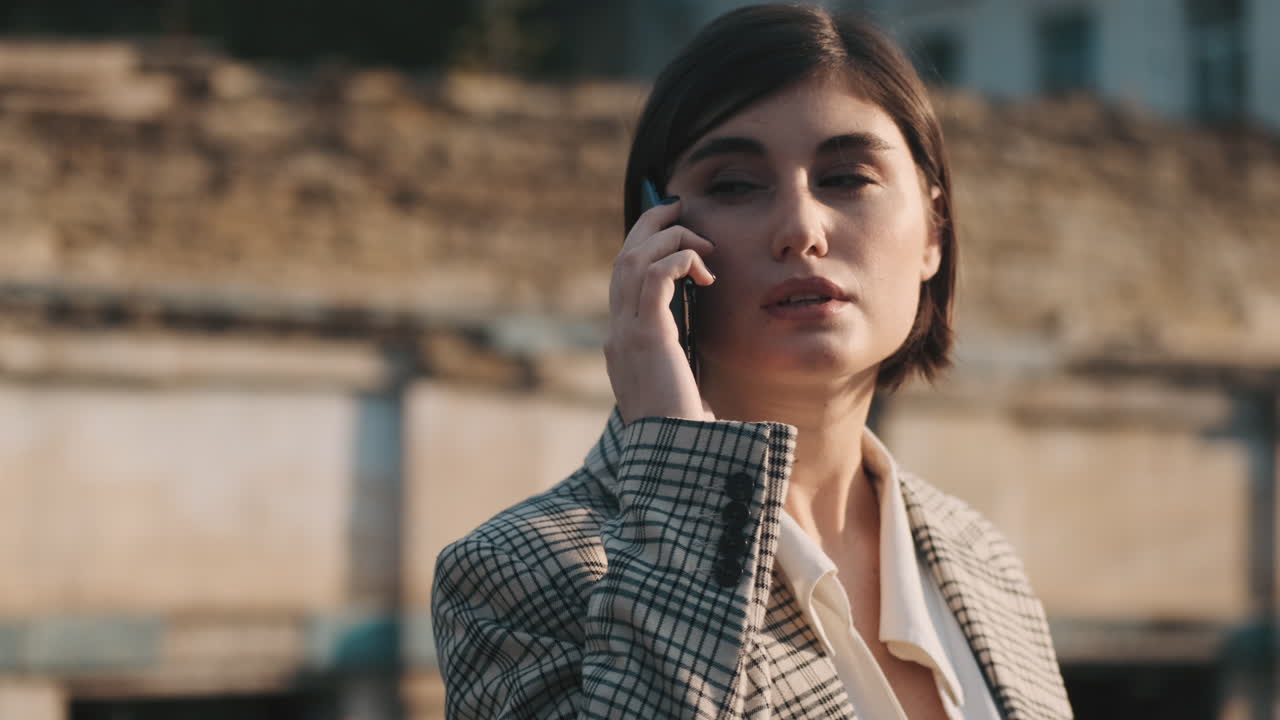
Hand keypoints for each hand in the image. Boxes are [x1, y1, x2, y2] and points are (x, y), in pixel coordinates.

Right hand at [605, 198, 716, 423]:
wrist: (676, 458)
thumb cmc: (686, 432)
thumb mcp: (683, 386)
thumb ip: (682, 358)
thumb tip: (701, 338)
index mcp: (622, 344)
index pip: (623, 280)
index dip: (643, 247)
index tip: (670, 230)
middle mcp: (616, 334)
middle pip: (622, 259)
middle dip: (649, 226)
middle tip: (677, 207)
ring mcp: (625, 334)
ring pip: (633, 260)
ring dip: (668, 239)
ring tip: (702, 241)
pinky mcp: (646, 336)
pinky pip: (654, 276)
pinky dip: (679, 260)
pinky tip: (706, 274)